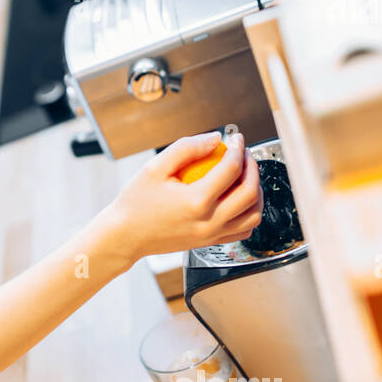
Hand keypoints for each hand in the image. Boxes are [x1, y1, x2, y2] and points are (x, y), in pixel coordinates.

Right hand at [105, 129, 263, 260]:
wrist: (125, 236)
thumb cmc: (135, 203)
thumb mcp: (154, 167)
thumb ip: (186, 148)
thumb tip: (215, 138)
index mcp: (196, 202)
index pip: (231, 169)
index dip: (238, 148)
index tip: (235, 139)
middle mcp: (208, 222)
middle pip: (249, 193)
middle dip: (253, 168)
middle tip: (244, 155)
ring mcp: (212, 235)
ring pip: (253, 215)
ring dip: (256, 192)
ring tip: (245, 177)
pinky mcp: (211, 242)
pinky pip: (243, 230)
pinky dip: (249, 213)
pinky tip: (238, 199)